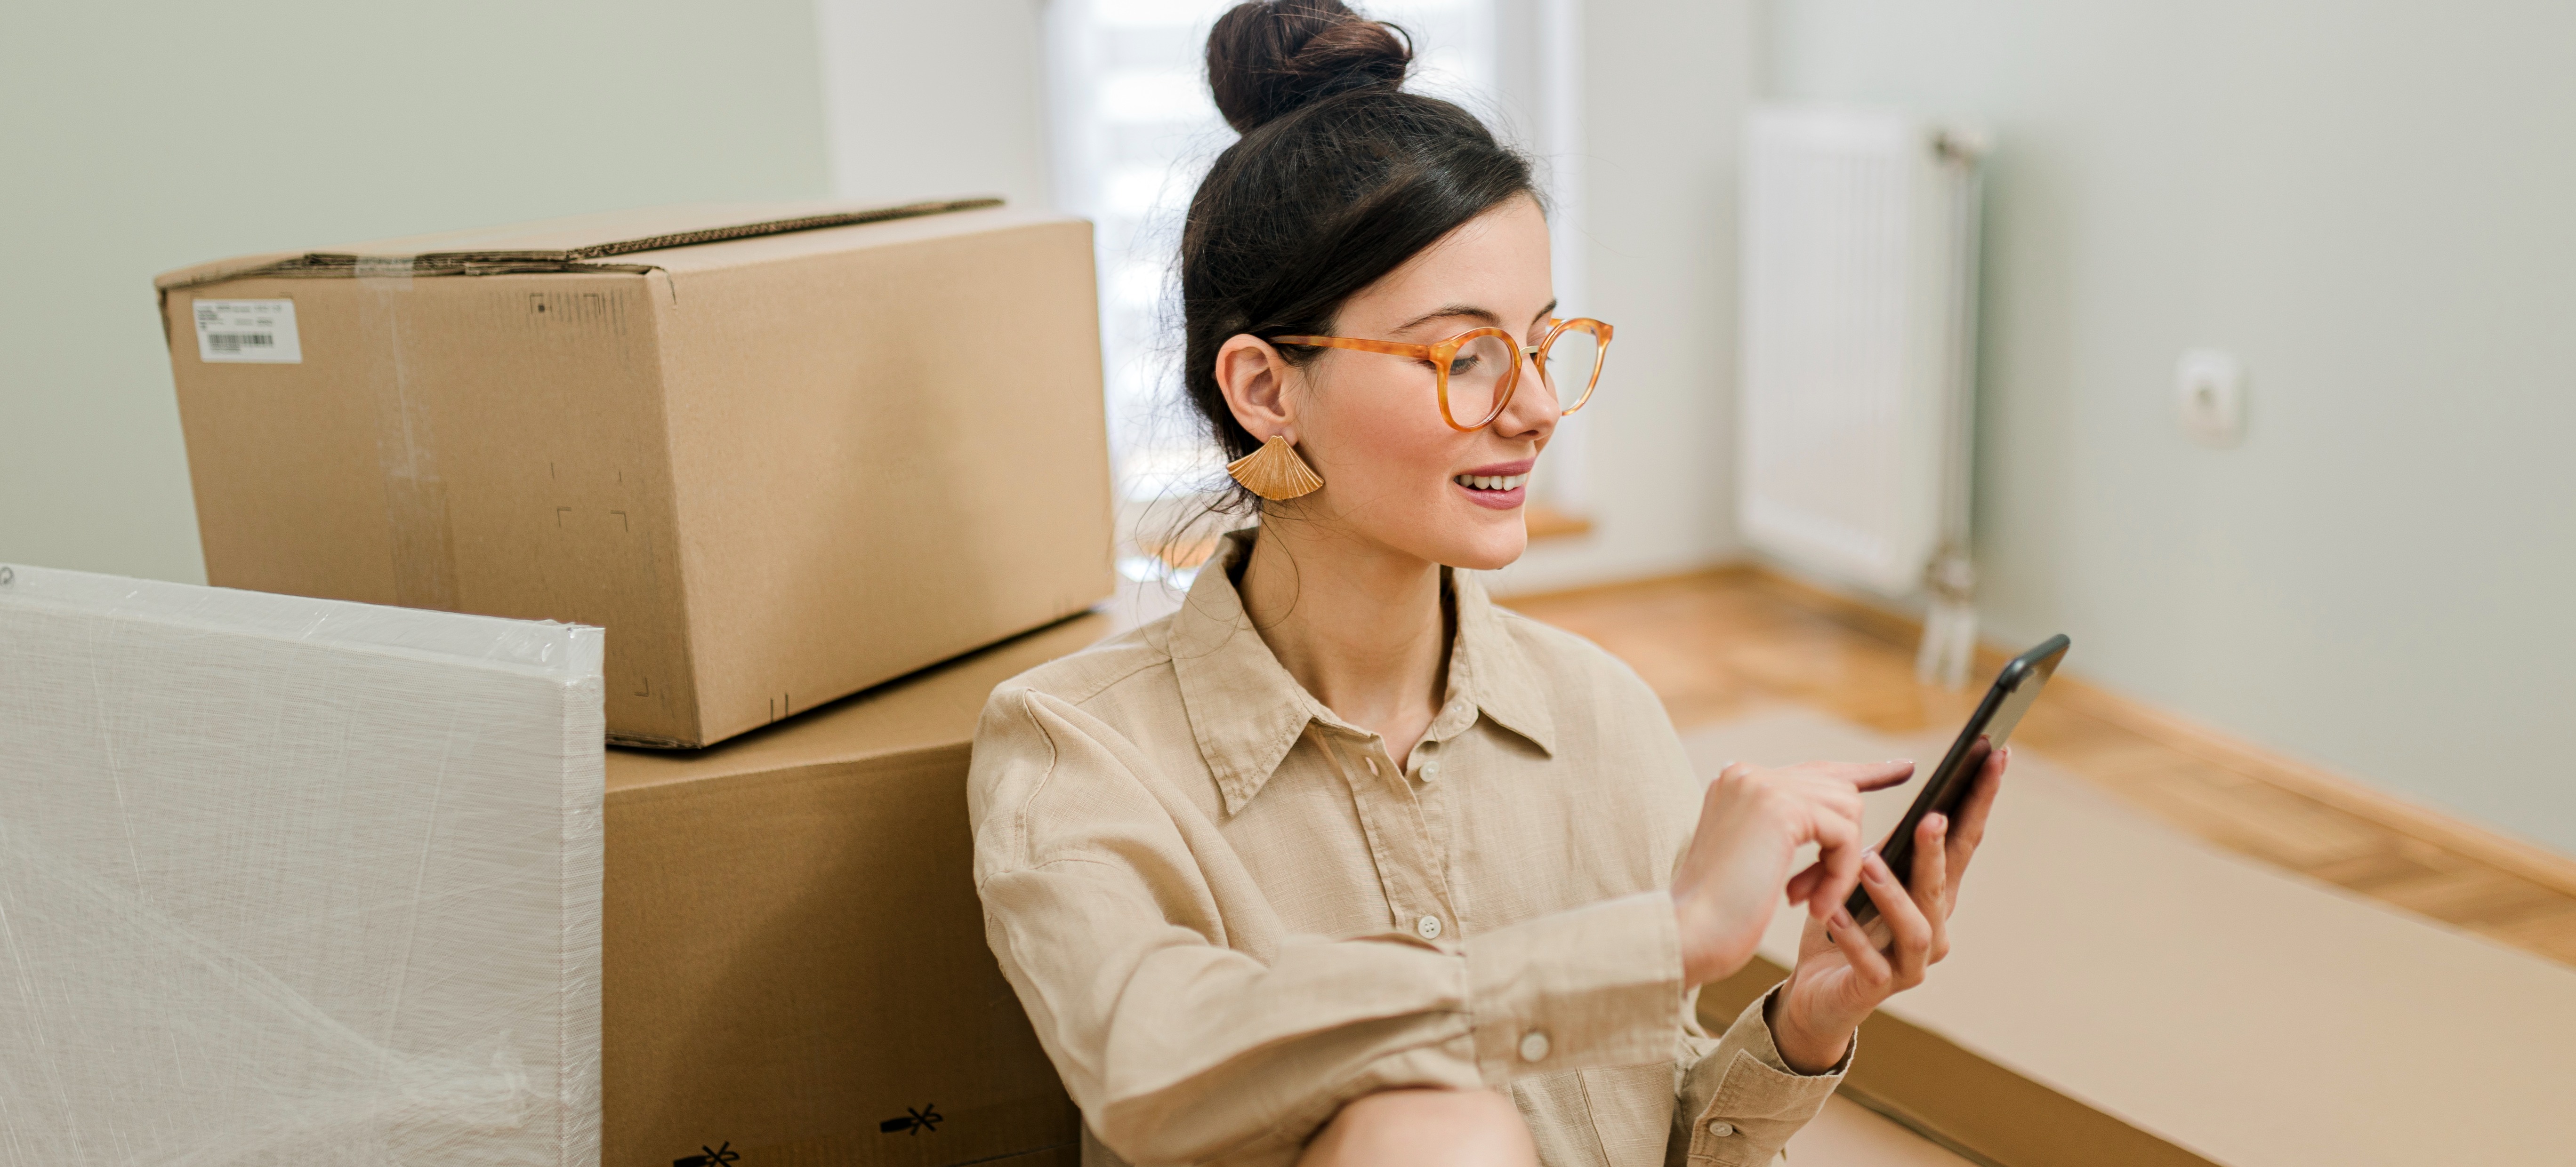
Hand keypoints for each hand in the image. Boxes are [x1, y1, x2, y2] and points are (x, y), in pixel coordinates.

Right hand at [1669, 759, 1914, 986]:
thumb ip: (1793, 826)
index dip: (1864, 771)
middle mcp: (1748, 773)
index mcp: (1738, 780)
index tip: (1904, 768)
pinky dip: (1840, 874)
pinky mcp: (1780, 808)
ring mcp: (1762, 785)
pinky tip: (1816, 905)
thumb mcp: (1758, 857)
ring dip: (1842, 864)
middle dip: (1845, 844)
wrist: (1688, 934)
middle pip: (1839, 790)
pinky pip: (1844, 835)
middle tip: (1821, 896)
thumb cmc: (1720, 912)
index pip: (1815, 769)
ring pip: (1848, 810)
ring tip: (1814, 902)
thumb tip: (1846, 807)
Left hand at [1770, 747, 2006, 1072]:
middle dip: (1939, 850)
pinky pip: (1871, 962)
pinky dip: (1852, 937)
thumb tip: (1903, 791)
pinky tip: (1832, 915)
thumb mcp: (1860, 879)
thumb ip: (1884, 848)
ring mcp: (1910, 963)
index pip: (1963, 842)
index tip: (1994, 757)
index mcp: (1934, 895)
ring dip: (1893, 892)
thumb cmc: (1841, 928)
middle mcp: (1934, 929)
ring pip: (1916, 927)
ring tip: (1867, 862)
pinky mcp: (1877, 989)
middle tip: (1931, 815)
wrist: (1813, 995)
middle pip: (1945, 885)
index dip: (1980, 802)